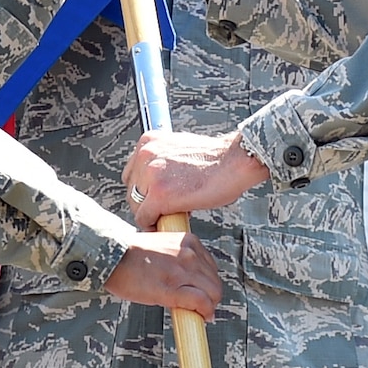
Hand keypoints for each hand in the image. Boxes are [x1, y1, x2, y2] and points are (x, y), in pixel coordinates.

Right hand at [104, 231, 222, 319]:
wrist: (111, 256)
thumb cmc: (130, 253)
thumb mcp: (163, 245)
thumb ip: (179, 257)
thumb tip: (188, 278)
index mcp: (188, 241)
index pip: (211, 267)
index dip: (209, 283)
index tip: (204, 292)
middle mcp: (189, 254)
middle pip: (215, 282)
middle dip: (212, 297)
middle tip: (203, 307)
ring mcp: (182, 271)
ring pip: (212, 293)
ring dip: (210, 306)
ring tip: (201, 314)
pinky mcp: (172, 288)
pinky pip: (201, 302)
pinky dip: (205, 312)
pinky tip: (202, 317)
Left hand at [123, 130, 268, 227]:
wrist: (235, 161)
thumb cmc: (216, 158)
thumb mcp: (179, 148)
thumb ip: (162, 160)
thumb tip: (157, 178)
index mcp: (149, 142)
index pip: (132, 172)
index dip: (144, 189)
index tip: (154, 196)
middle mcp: (145, 155)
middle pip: (131, 190)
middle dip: (146, 202)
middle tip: (163, 208)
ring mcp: (151, 176)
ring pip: (136, 206)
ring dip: (151, 214)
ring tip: (170, 214)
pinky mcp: (159, 196)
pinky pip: (145, 218)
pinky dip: (154, 225)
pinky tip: (169, 223)